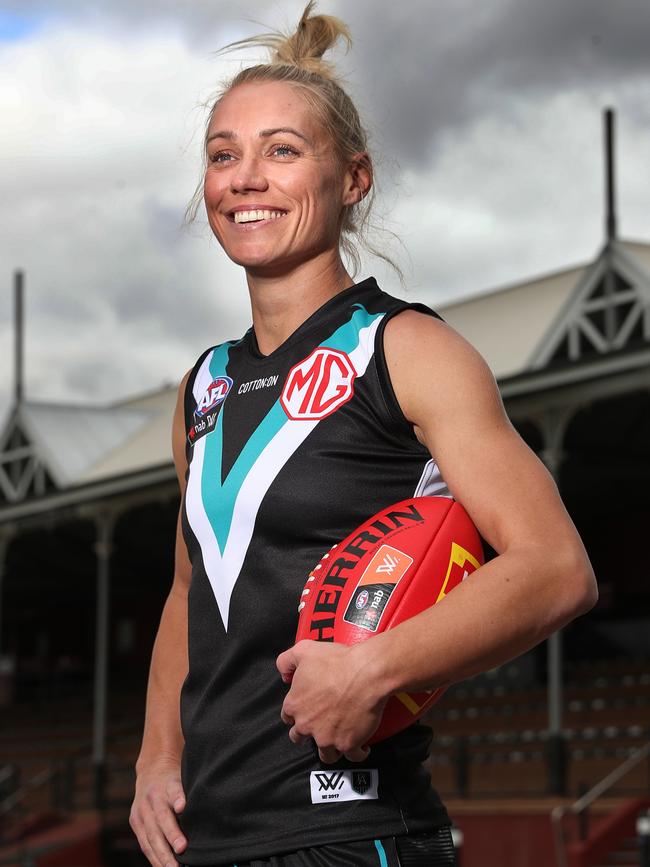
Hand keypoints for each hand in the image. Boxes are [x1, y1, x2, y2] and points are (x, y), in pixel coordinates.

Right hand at [129, 757, 186, 866]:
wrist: (151, 771)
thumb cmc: (174, 779)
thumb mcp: (184, 777)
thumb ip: (189, 793)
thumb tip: (201, 811)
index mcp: (167, 783)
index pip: (174, 790)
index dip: (178, 798)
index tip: (182, 806)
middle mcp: (152, 797)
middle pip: (161, 817)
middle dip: (171, 835)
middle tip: (182, 849)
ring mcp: (141, 810)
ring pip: (150, 834)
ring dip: (161, 854)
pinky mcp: (135, 822)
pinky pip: (144, 843)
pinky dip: (154, 857)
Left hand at [276, 640, 386, 763]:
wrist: (366, 673)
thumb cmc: (336, 661)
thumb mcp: (304, 650)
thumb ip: (286, 661)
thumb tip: (284, 675)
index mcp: (295, 705)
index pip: (288, 716)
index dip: (296, 713)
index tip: (305, 710)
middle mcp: (307, 726)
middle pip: (300, 737)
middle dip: (308, 733)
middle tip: (319, 725)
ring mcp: (327, 738)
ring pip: (325, 754)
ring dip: (330, 748)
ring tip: (338, 740)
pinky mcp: (348, 744)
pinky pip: (353, 757)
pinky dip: (358, 753)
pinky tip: (361, 747)